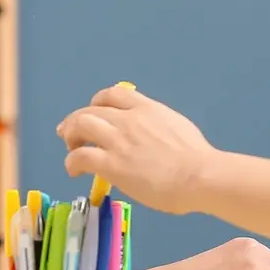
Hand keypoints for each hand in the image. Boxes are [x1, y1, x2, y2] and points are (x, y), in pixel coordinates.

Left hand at [59, 86, 214, 214]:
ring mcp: (118, 140)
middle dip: (76, 121)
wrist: (199, 175)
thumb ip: (159, 126)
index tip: (93, 114)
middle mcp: (129, 119)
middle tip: (70, 135)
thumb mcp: (177, 127)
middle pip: (90, 110)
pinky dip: (71, 162)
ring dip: (70, 136)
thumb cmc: (197, 158)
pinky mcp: (111, 163)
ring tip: (71, 149)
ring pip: (80, 125)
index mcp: (147, 109)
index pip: (113, 94)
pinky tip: (73, 171)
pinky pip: (80, 156)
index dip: (96, 103)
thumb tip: (151, 137)